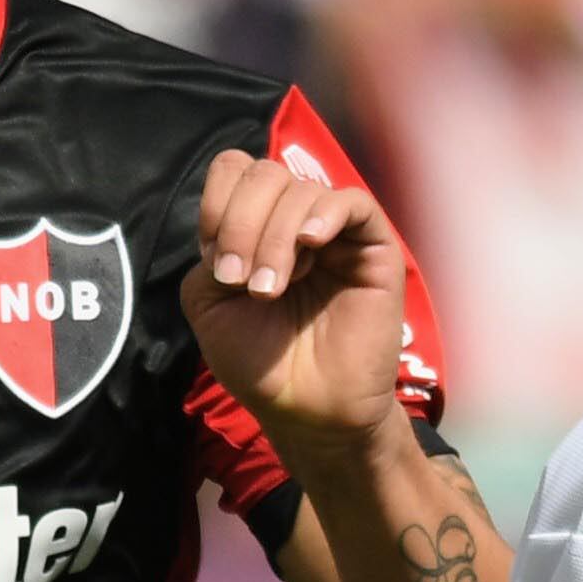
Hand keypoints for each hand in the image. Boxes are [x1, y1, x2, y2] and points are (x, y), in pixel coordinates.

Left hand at [182, 144, 417, 467]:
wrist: (307, 410)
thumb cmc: (260, 362)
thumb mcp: (208, 301)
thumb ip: (213, 248)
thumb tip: (240, 221)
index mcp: (256, 227)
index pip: (236, 171)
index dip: (219, 204)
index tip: (216, 265)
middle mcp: (294, 222)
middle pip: (264, 173)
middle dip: (242, 224)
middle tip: (240, 281)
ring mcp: (336, 233)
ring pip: (302, 190)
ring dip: (275, 238)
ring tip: (269, 290)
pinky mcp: (373, 249)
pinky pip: (353, 202)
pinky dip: (324, 215)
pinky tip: (310, 244)